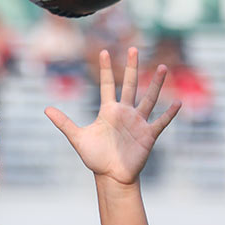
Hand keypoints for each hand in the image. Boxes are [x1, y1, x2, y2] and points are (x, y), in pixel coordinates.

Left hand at [44, 48, 181, 184]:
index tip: (104, 51)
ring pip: (149, 98)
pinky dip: (169, 114)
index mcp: (109, 111)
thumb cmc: (95, 158)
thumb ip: (64, 123)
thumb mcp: (78, 138)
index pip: (107, 85)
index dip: (105, 69)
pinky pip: (161, 122)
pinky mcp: (148, 135)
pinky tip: (178, 103)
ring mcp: (138, 122)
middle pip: (130, 85)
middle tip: (133, 48)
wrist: (111, 176)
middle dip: (132, 67)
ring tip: (163, 68)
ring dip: (156, 84)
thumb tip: (46, 109)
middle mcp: (125, 112)